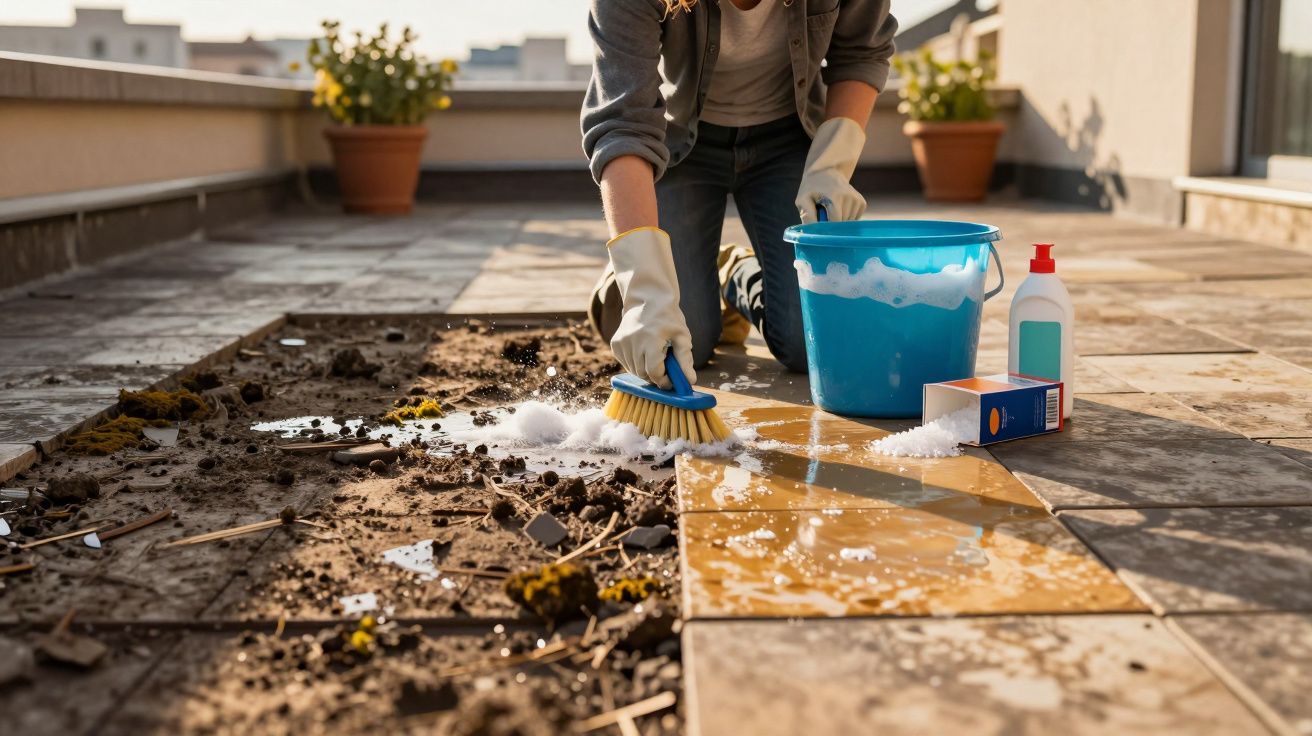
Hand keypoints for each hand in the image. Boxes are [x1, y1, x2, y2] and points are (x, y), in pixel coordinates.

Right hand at [607, 227, 695, 388]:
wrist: (647, 299)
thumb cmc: (668, 318)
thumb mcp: (682, 336)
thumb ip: (685, 360)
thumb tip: (690, 381)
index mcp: (650, 339)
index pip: (654, 372)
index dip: (664, 381)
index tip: (672, 380)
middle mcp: (632, 341)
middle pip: (643, 374)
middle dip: (655, 376)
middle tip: (666, 367)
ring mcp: (621, 342)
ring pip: (634, 371)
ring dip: (645, 370)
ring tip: (655, 355)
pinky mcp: (615, 344)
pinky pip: (626, 364)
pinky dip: (636, 363)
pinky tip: (644, 352)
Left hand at [795, 117, 867, 222]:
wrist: (826, 171)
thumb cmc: (811, 188)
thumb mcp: (802, 199)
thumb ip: (807, 215)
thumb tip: (813, 232)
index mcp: (835, 197)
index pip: (835, 222)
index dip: (826, 227)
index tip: (819, 222)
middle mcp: (850, 197)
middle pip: (842, 223)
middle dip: (832, 223)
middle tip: (823, 213)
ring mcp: (857, 200)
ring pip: (849, 223)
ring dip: (839, 221)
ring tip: (830, 209)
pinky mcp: (862, 202)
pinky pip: (854, 219)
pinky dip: (846, 218)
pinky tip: (839, 209)